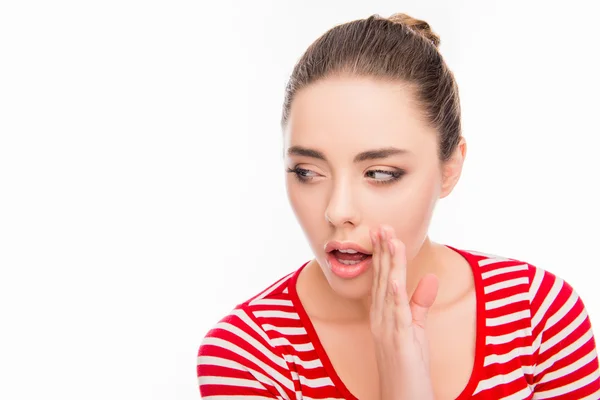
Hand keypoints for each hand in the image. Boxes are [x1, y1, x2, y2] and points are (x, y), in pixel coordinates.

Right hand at [369, 225, 438, 399]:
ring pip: (388, 289)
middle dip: (382, 251)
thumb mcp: (415, 330)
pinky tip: (394, 277)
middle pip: (381, 277)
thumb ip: (420, 303)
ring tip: (389, 239)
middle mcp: (380, 317)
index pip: (382, 278)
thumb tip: (429, 278)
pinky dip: (394, 293)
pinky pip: (396, 313)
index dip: (384, 254)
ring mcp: (386, 328)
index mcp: (383, 314)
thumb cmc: (408, 367)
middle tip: (382, 225)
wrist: (402, 398)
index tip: (385, 233)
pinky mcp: (397, 340)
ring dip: (389, 263)